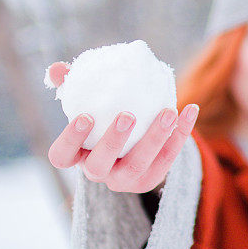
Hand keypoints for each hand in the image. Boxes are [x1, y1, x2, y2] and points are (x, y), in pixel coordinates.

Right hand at [45, 61, 198, 192]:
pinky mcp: (150, 179)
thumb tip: (58, 69)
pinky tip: (190, 110)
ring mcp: (124, 179)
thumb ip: (71, 85)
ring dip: (154, 138)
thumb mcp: (88, 104)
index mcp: (77, 154)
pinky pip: (167, 159)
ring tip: (168, 112)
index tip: (85, 116)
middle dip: (113, 141)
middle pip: (98, 166)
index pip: (61, 156)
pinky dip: (181, 134)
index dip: (70, 139)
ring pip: (138, 165)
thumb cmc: (103, 119)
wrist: (135, 146)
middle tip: (127, 115)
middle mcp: (98, 172)